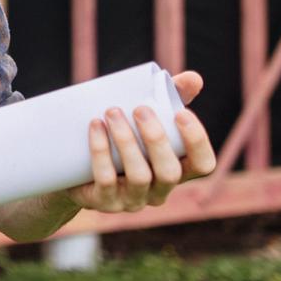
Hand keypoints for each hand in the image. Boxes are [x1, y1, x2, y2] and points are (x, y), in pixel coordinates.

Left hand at [63, 70, 217, 213]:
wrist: (77, 165)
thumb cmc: (124, 135)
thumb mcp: (148, 116)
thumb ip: (172, 96)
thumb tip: (194, 78)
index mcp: (178, 169)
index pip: (203, 164)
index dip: (197, 141)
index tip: (181, 113)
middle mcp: (160, 190)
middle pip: (170, 173)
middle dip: (156, 139)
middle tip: (140, 108)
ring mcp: (133, 200)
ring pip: (139, 176)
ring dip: (126, 141)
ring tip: (112, 112)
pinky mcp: (105, 201)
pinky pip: (106, 179)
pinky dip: (101, 152)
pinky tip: (95, 126)